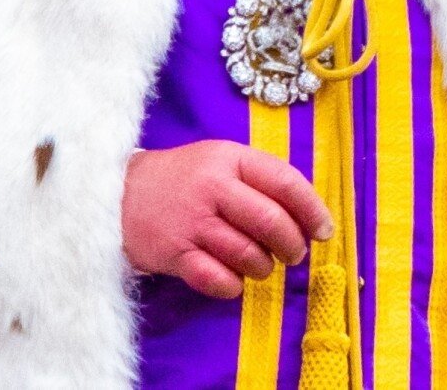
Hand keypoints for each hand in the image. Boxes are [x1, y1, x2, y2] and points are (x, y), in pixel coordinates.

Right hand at [121, 140, 332, 299]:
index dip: (312, 209)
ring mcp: (192, 221)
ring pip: (248, 254)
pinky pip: (217, 279)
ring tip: (260, 265)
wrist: (122, 194)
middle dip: (292, 245)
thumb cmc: (184, 179)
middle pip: (271, 221)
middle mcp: (213, 186)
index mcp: (231, 158)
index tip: (325, 230)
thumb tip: (307, 214)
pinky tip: (231, 280)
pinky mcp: (174, 253)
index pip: (284, 181)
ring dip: (263, 267)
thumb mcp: (220, 162)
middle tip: (294, 255)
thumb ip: (258, 181)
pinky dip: (231, 286)